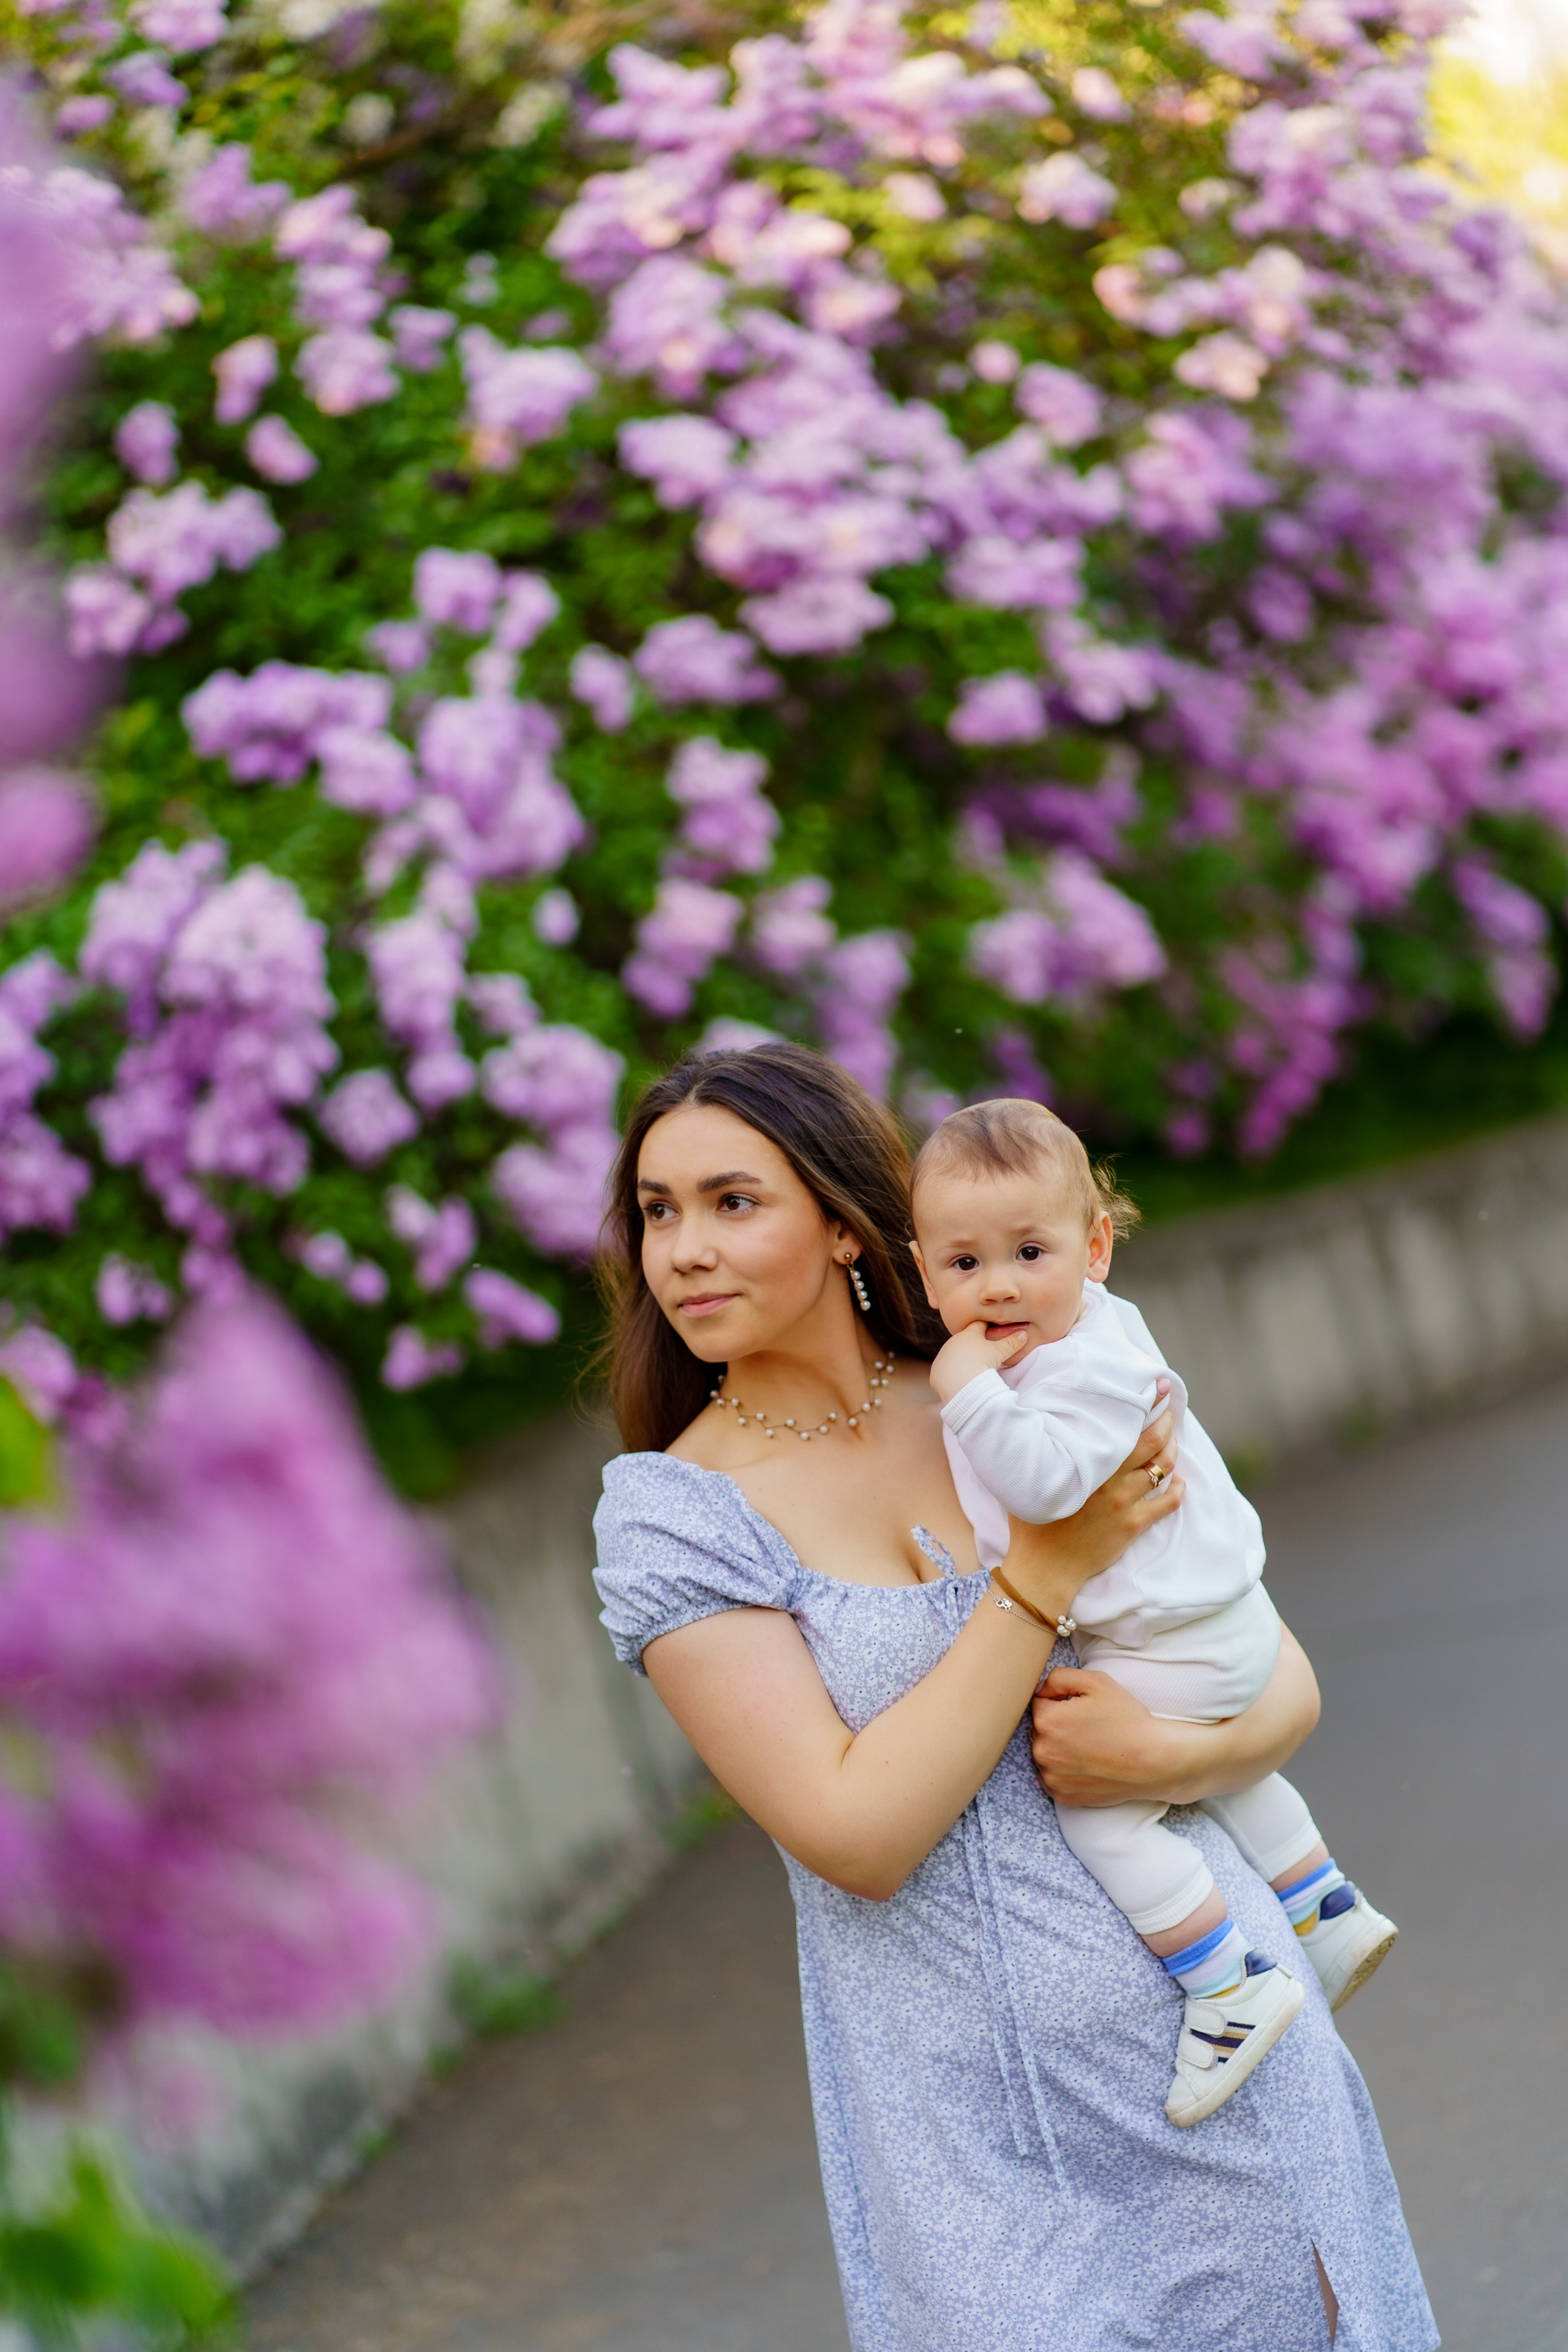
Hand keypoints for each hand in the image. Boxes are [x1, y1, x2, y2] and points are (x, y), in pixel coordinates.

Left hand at [930, 1318, 1029, 1405]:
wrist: (961, 1383)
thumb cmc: (982, 1362)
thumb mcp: (1000, 1352)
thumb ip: (1011, 1342)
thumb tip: (1024, 1334)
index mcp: (968, 1334)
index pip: (978, 1325)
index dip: (986, 1326)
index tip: (991, 1328)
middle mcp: (952, 1343)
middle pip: (964, 1341)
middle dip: (972, 1345)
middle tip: (982, 1351)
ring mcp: (942, 1357)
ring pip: (953, 1355)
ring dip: (960, 1359)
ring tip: (970, 1367)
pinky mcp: (936, 1372)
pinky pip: (945, 1371)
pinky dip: (951, 1374)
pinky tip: (958, 1380)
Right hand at [998, 1397, 1181, 1621]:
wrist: (1045, 1567)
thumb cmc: (1032, 1523)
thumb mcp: (1032, 1478)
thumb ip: (1043, 1450)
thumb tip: (1041, 1422)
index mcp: (1088, 1464)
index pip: (1125, 1427)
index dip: (1146, 1406)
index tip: (1158, 1388)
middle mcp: (1111, 1480)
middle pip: (1152, 1443)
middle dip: (1166, 1422)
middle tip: (1169, 1410)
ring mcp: (1125, 1503)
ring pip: (1162, 1469)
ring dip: (1172, 1452)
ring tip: (1173, 1441)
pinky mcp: (1134, 1525)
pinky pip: (1167, 1503)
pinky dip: (1178, 1489)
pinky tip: (1179, 1481)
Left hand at [1030, 1668, 1193, 1806]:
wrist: (1152, 1760)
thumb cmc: (1126, 1719)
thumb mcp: (1096, 1682)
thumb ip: (1059, 1677)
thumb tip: (1040, 1689)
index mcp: (1047, 1720)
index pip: (1038, 1703)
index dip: (1060, 1702)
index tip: (1081, 1709)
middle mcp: (1042, 1751)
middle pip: (1039, 1731)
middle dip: (1056, 1726)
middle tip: (1088, 1728)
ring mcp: (1052, 1777)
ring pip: (1045, 1755)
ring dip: (1058, 1750)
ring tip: (1090, 1747)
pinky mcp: (1063, 1796)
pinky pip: (1053, 1779)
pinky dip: (1065, 1772)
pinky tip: (1087, 1765)